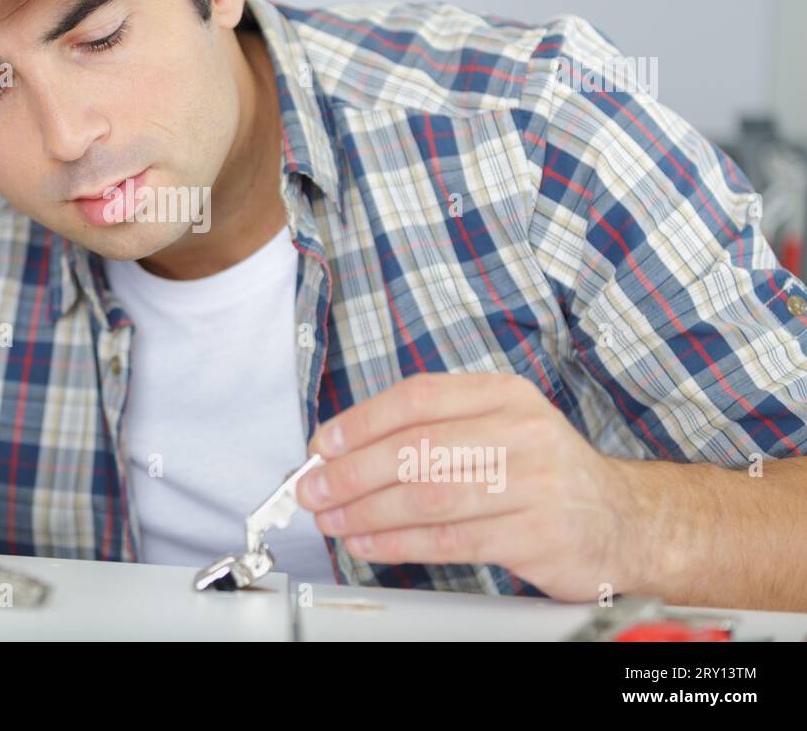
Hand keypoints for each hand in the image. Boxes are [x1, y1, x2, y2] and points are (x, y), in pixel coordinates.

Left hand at [294, 372, 641, 600]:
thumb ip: (432, 432)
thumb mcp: (498, 429)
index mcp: (504, 394)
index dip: (360, 422)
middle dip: (351, 472)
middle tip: (313, 489)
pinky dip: (398, 544)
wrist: (625, 522)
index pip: (417, 398)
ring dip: (366, 511)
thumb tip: (344, 450)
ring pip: (427, 496)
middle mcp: (522, 432)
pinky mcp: (536, 534)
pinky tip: (369, 543)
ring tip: (332, 520)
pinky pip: (449, 539)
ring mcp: (534, 483)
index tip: (321, 445)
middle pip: (416, 448)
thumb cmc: (542, 474)